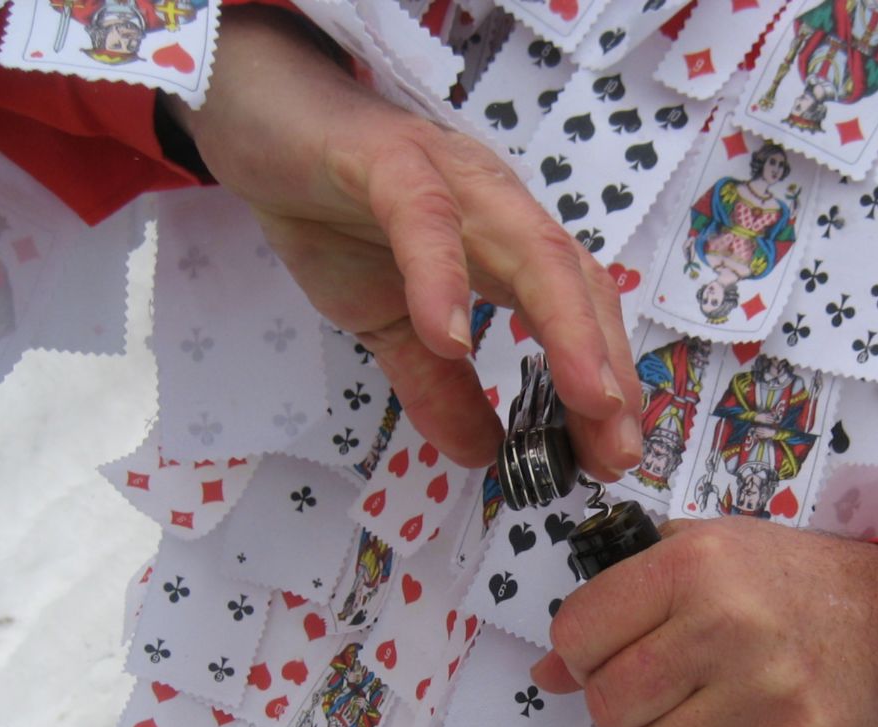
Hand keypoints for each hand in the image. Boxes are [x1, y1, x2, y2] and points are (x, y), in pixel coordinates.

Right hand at [165, 7, 642, 478]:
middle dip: (606, 372)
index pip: (579, 314)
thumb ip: (437, 387)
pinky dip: (443, 277)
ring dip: (566, 328)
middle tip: (616, 450)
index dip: (606, 383)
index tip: (615, 456)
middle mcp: (500, 208)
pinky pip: (426, 218)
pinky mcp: (387, 159)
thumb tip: (480, 456)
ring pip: (530, 249)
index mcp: (508, 246)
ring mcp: (452, 178)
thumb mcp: (390, 324)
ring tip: (583, 401)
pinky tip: (450, 337)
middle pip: (576, 287)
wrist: (261, 119)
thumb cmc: (337, 212)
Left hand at [530, 519, 877, 726]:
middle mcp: (725, 625)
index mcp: (694, 565)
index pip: (581, 631)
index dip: (578, 658)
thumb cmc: (798, 585)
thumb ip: (628, 597)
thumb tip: (550, 672)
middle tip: (637, 718)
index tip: (599, 667)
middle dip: (609, 722)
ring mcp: (765, 693)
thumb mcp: (709, 555)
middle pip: (610, 704)